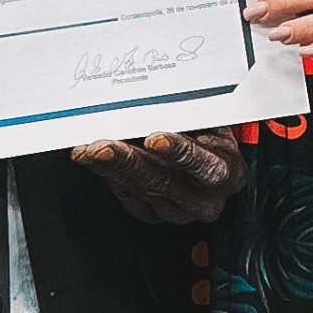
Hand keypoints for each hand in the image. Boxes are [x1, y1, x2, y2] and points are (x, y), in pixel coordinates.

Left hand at [72, 131, 245, 224]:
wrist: (214, 163)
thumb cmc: (211, 137)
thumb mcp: (212, 121)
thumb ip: (190, 115)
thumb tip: (158, 97)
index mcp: (226, 173)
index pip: (203, 165)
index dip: (178, 152)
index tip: (154, 138)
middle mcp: (204, 199)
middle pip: (162, 181)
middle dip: (128, 161)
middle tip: (102, 147)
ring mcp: (178, 211)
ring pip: (139, 190)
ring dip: (109, 168)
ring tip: (87, 151)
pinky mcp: (155, 214)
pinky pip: (128, 197)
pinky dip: (108, 176)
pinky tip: (94, 162)